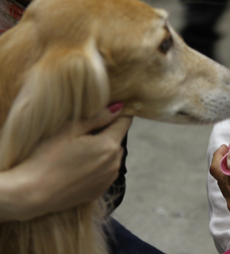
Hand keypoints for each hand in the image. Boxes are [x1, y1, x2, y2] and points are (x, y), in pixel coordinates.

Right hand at [0, 104, 131, 220]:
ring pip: (112, 156)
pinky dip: (97, 166)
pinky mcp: (99, 191)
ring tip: (77, 151)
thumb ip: (97, 118)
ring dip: (102, 150)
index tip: (104, 112)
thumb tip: (118, 107)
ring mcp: (108, 179)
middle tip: (82, 133)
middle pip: (118, 139)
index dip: (116, 114)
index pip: (125, 122)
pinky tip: (77, 166)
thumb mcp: (69, 129)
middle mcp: (115, 163)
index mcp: (109, 145)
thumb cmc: (47, 157)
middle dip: (106, 132)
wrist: (32, 194)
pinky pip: (105, 172)